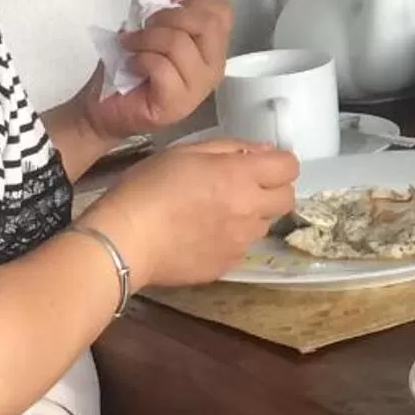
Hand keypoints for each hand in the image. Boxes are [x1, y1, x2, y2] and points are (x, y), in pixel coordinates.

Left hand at [81, 0, 232, 140]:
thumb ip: (165, 6)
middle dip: (169, 17)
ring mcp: (198, 89)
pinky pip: (161, 65)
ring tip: (131, 46)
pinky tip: (133, 66)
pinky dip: (140, 59)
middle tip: (145, 27)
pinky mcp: (177, 103)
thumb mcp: (146, 26)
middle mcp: (213, 68)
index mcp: (211, 48)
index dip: (191, 3)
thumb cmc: (127, 68)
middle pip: (207, 24)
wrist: (102, 108)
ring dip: (146, 38)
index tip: (164, 12)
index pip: (222, 12)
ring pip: (179, 43)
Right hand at [87, 138, 300, 289]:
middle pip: (286, 199)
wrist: (125, 240)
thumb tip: (262, 152)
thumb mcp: (185, 152)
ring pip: (264, 225)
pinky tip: (201, 236)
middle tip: (242, 187)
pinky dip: (231, 239)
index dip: (278, 163)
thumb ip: (230, 149)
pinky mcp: (226, 266)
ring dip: (250, 216)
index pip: (289, 167)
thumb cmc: (147, 188)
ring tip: (215, 213)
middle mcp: (249, 210)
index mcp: (241, 177)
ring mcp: (240, 242)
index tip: (260, 164)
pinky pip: (241, 248)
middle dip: (272, 190)